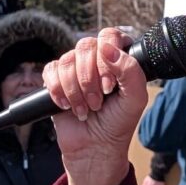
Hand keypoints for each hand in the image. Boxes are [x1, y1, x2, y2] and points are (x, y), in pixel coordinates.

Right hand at [46, 30, 151, 184]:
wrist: (95, 148)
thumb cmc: (117, 124)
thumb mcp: (135, 99)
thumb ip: (131, 71)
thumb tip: (108, 48)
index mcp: (118, 59)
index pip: (110, 36)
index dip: (108, 57)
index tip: (111, 84)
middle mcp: (95, 60)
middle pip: (85, 46)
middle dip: (90, 78)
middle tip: (98, 101)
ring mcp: (74, 69)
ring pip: (67, 60)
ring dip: (76, 90)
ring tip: (85, 108)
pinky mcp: (55, 81)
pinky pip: (50, 71)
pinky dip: (59, 91)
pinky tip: (67, 106)